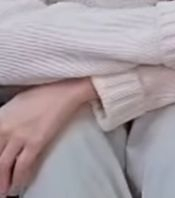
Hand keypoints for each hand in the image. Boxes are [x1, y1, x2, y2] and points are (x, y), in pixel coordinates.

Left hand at [0, 79, 95, 194]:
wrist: (66, 90)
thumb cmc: (44, 93)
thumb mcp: (16, 103)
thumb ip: (5, 119)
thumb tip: (1, 131)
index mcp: (0, 118)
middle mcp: (5, 128)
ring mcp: (20, 135)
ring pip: (3, 165)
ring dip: (2, 181)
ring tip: (4, 191)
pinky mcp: (36, 141)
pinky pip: (23, 165)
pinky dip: (19, 178)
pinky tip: (18, 185)